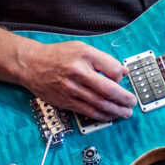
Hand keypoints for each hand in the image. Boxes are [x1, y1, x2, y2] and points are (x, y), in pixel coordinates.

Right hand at [20, 40, 137, 120]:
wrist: (32, 65)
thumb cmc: (58, 55)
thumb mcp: (82, 48)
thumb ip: (103, 59)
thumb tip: (123, 72)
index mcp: (84, 56)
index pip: (112, 69)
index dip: (120, 76)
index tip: (121, 79)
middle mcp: (78, 73)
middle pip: (107, 90)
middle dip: (124, 99)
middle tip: (132, 103)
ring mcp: (71, 89)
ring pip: (99, 104)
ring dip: (116, 110)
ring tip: (125, 113)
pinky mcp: (66, 102)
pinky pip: (88, 112)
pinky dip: (101, 115)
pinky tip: (110, 116)